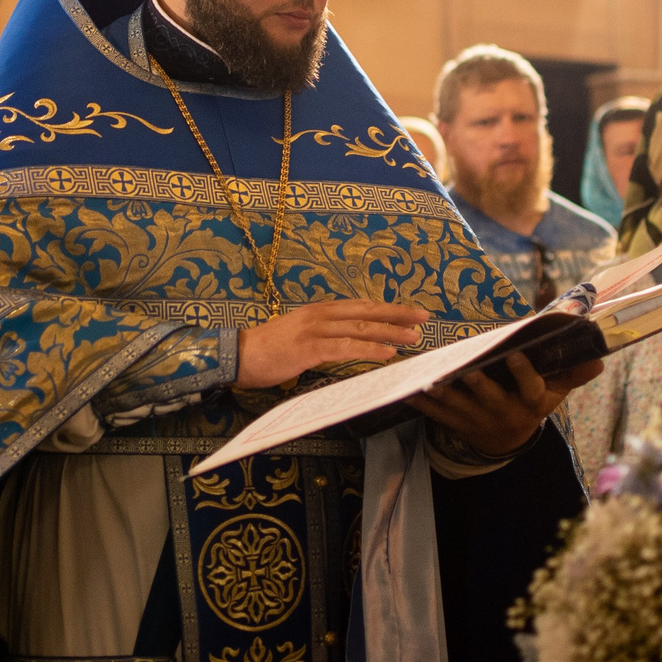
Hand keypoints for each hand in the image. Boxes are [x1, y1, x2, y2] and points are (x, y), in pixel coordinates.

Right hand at [237, 299, 427, 389]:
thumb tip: (346, 343)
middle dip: (397, 314)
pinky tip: (387, 352)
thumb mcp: (298, 335)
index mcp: (319, 311)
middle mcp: (320, 315)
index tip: (411, 311)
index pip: (360, 306)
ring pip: (361, 327)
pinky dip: (370, 349)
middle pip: (366, 311)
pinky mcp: (309, 347)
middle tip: (424, 317)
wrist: (236, 356)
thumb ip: (322, 335)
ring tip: (413, 337)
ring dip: (390, 332)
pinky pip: (346, 347)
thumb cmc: (266, 351)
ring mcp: (314, 330)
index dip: (387, 308)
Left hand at [412, 350, 603, 460]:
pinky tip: (406, 387)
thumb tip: (599, 357)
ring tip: (428, 376)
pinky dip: (421, 401)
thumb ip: (573, 373)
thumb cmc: (534, 404)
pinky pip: (436, 414)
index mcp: (530, 403)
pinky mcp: (455, 424)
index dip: (523, 373)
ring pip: (459, 406)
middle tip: (467, 369)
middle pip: (490, 398)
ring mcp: (478, 421)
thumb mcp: (556, 392)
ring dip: (443, 391)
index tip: (514, 354)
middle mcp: (504, 413)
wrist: (508, 441)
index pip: (530, 389)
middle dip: (478, 385)